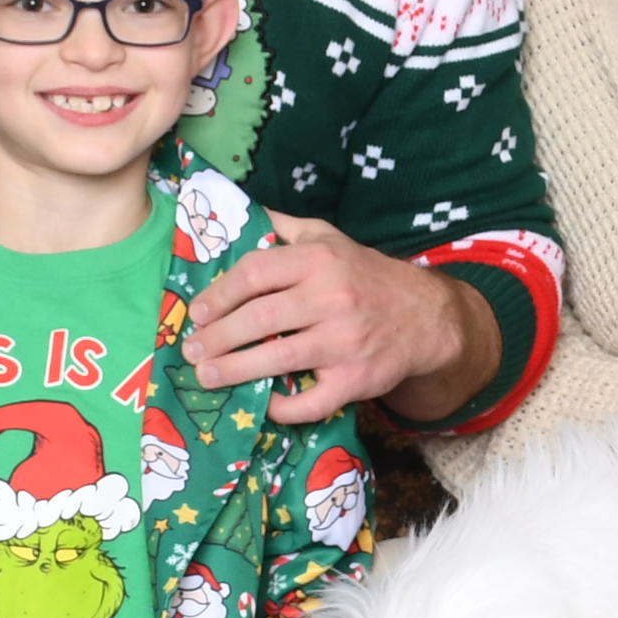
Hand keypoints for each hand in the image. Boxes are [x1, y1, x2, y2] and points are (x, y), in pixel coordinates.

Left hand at [184, 214, 494, 419]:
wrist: (426, 316)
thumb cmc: (365, 275)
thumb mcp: (329, 237)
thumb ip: (284, 226)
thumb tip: (235, 212)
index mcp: (320, 260)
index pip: (255, 273)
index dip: (219, 295)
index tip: (197, 312)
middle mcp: (332, 298)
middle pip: (258, 319)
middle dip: (216, 337)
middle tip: (191, 350)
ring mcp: (344, 342)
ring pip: (276, 359)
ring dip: (233, 371)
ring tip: (206, 376)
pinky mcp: (356, 380)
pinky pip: (310, 401)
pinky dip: (281, 406)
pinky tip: (260, 402)